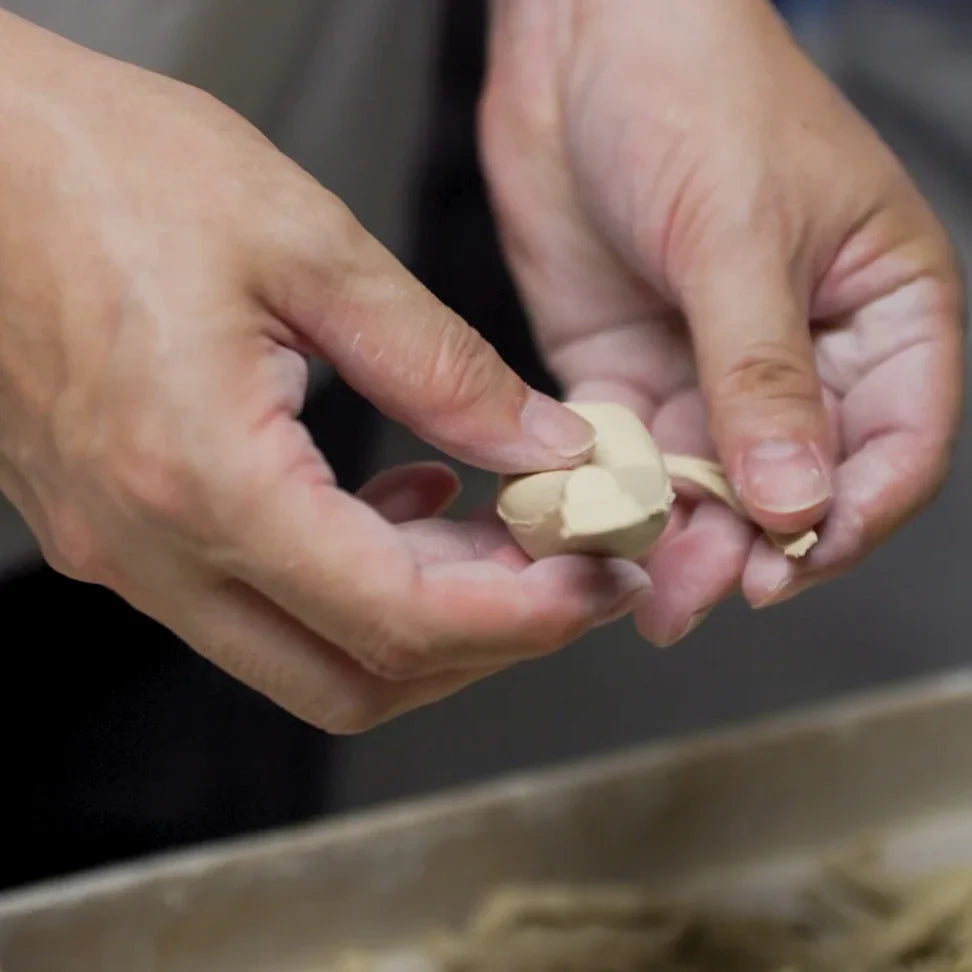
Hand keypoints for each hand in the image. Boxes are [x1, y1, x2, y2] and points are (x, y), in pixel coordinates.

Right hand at [0, 11, 650, 729]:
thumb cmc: (100, 170)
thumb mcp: (305, 246)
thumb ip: (439, 363)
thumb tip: (541, 443)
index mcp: (201, 478)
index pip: (394, 619)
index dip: (517, 618)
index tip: (592, 581)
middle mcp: (152, 546)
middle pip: (354, 678)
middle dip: (481, 641)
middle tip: (560, 569)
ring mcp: (127, 552)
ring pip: (307, 657)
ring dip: (420, 616)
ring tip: (497, 533)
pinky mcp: (121, 531)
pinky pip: (257, 605)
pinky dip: (351, 582)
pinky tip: (402, 504)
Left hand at [482, 0, 962, 643]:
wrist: (581, 46)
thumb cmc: (693, 92)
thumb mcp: (739, 232)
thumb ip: (763, 373)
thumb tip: (794, 500)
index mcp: (877, 311)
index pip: (894, 443)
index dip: (851, 515)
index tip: (792, 562)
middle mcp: (797, 356)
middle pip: (793, 484)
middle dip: (751, 547)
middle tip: (701, 595)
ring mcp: (707, 371)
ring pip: (708, 488)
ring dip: (681, 542)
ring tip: (646, 589)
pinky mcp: (627, 374)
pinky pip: (632, 461)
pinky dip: (619, 502)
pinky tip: (598, 534)